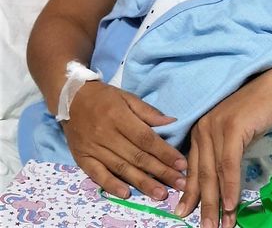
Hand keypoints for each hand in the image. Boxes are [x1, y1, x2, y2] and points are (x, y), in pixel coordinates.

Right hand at [62, 81, 186, 199]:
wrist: (70, 98)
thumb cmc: (104, 96)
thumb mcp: (127, 97)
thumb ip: (148, 112)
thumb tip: (171, 122)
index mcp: (120, 117)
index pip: (147, 139)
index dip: (165, 153)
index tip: (181, 164)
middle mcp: (106, 134)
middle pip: (137, 157)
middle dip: (161, 172)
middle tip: (179, 184)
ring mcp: (93, 148)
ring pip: (121, 168)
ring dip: (142, 183)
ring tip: (161, 194)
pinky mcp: (82, 158)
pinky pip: (97, 174)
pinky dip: (111, 185)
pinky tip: (126, 194)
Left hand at [175, 62, 271, 227]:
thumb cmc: (254, 112)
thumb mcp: (232, 135)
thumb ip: (221, 154)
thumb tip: (216, 185)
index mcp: (199, 130)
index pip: (192, 167)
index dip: (190, 193)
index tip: (185, 214)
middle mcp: (202, 128)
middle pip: (201, 173)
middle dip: (202, 205)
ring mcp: (216, 127)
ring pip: (214, 172)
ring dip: (217, 203)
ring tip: (221, 225)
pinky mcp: (232, 129)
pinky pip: (229, 164)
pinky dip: (230, 186)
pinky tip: (231, 204)